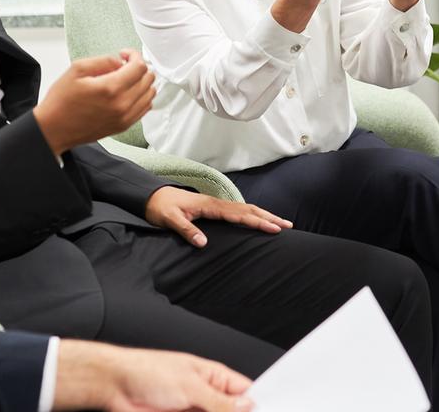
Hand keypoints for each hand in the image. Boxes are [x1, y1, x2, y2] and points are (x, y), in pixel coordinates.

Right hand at [34, 50, 155, 154]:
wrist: (54, 129)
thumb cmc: (61, 101)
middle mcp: (121, 105)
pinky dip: (141, 96)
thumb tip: (120, 61)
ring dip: (142, 82)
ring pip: (150, 93)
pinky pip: (145, 108)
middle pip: (148, 79)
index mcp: (110, 89)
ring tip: (126, 78)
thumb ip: (103, 60)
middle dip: (138, 67)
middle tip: (124, 65)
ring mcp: (124, 117)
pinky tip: (127, 92)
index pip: (139, 67)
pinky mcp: (123, 126)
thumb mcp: (77, 69)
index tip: (124, 54)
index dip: (134, 55)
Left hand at [53, 341, 252, 411]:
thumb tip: (247, 406)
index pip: (245, 392)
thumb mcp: (191, 387)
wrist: (114, 386)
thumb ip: (220, 402)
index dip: (257, 404)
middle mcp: (205, 395)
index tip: (267, 411)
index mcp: (213, 376)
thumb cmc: (147, 371)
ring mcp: (192, 411)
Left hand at [143, 185, 291, 247]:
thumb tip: (204, 243)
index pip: (239, 215)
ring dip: (263, 215)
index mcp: (210, 206)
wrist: (151, 195)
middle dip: (268, 217)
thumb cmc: (161, 208)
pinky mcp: (213, 208)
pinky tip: (258, 220)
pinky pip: (238, 211)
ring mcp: (216, 204)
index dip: (257, 222)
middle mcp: (216, 203)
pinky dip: (252, 215)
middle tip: (288, 226)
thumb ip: (187, 230)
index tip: (273, 228)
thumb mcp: (170, 220)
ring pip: (245, 209)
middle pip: (248, 210)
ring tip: (280, 223)